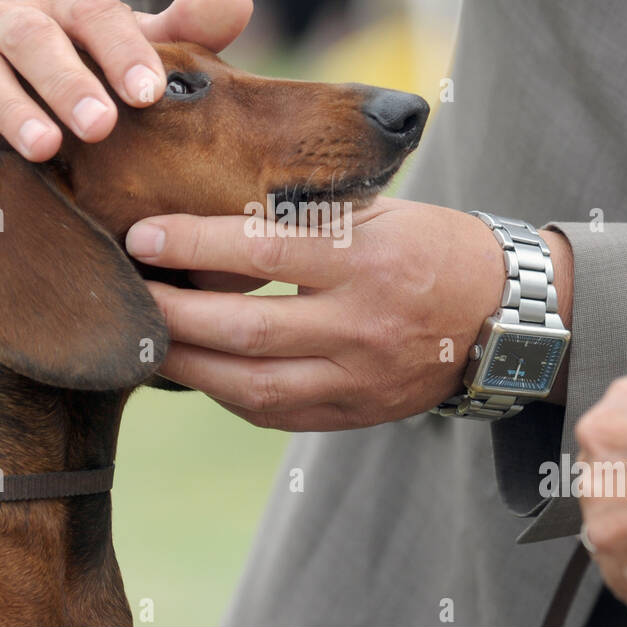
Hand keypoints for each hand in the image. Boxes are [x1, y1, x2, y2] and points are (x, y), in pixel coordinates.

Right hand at [0, 0, 252, 171]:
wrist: (8, 85)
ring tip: (46, 147)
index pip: (93, 13)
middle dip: (67, 81)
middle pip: (33, 39)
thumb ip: (185, 30)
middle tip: (102, 126)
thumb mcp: (134, 49)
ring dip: (12, 108)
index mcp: (65, 4)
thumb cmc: (90, 70)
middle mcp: (10, 21)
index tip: (149, 92)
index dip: (121, 48)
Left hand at [123, 197, 574, 430]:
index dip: (193, 245)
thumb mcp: (378, 212)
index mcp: (366, 258)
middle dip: (171, 316)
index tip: (141, 237)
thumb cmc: (431, 246)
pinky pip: (274, 414)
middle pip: (245, 330)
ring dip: (185, 366)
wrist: (504, 315)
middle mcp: (362, 324)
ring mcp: (360, 378)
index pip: (262, 252)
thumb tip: (210, 223)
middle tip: (123, 296)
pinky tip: (195, 372)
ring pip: (252, 386)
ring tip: (142, 344)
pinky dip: (225, 392)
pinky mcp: (356, 413)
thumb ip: (303, 222)